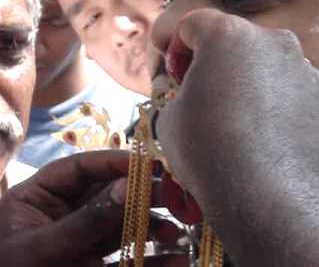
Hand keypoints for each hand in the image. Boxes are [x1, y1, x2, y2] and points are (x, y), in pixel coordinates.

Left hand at [0, 151, 191, 266]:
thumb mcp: (43, 248)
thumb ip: (86, 219)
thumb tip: (129, 186)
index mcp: (39, 198)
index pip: (80, 168)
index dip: (114, 162)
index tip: (149, 165)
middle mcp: (65, 214)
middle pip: (110, 193)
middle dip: (144, 193)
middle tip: (175, 195)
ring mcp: (82, 240)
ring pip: (124, 223)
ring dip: (154, 225)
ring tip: (178, 229)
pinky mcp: (95, 263)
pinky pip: (127, 257)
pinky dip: (153, 260)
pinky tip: (177, 259)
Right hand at [154, 8, 318, 263]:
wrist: (265, 194)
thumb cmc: (207, 149)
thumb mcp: (171, 117)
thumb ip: (183, 91)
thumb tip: (197, 95)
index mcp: (229, 35)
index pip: (195, 24)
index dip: (177, 47)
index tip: (176, 75)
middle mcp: (274, 42)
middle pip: (236, 42)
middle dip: (217, 63)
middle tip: (206, 96)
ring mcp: (304, 70)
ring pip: (268, 67)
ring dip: (250, 83)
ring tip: (240, 121)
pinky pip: (291, 93)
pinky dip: (277, 105)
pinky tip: (266, 136)